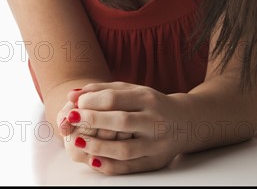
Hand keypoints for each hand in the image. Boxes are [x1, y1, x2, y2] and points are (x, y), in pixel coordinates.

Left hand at [63, 81, 189, 174]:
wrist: (185, 122)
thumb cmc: (151, 104)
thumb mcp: (132, 90)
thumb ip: (102, 90)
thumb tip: (72, 94)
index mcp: (147, 98)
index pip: (115, 99)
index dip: (91, 102)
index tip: (75, 104)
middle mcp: (154, 120)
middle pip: (120, 121)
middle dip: (92, 121)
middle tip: (70, 119)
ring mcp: (156, 143)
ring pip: (124, 149)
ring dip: (97, 147)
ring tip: (77, 142)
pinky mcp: (155, 161)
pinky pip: (130, 167)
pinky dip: (110, 166)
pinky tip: (93, 161)